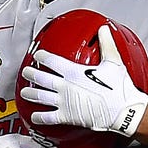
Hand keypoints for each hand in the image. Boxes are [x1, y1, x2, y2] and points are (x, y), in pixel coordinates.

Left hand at [19, 25, 147, 136]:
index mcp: (74, 71)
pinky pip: (48, 117)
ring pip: (40, 97)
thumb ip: (107, 43)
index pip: (51, 61)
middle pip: (41, 78)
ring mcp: (64, 101)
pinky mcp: (67, 116)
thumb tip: (104, 29)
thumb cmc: (119, 88)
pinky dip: (39, 117)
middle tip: (26, 73)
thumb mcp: (113, 61)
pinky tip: (34, 117)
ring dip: (30, 94)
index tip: (38, 56)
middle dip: (30, 74)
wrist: (123, 110)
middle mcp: (65, 85)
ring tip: (24, 93)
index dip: (42, 57)